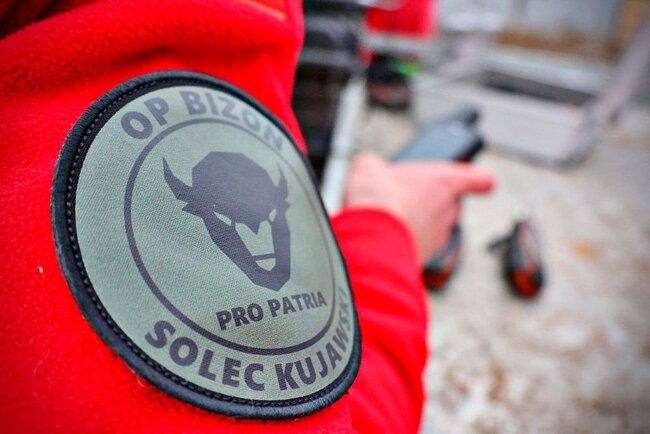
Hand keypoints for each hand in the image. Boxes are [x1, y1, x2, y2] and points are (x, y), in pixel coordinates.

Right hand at [343, 152, 493, 261]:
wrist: (369, 242)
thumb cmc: (378, 200)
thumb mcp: (369, 166)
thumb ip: (376, 165)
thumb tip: (369, 169)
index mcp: (445, 182)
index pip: (480, 178)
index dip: (477, 178)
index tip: (478, 181)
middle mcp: (448, 211)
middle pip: (451, 204)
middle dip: (431, 200)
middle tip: (407, 195)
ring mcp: (438, 238)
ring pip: (435, 226)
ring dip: (418, 222)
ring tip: (391, 217)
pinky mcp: (424, 258)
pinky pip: (419, 246)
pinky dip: (405, 241)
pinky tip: (384, 237)